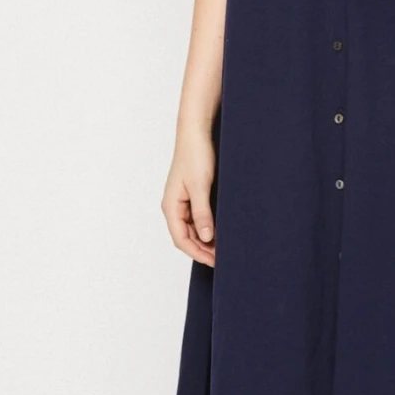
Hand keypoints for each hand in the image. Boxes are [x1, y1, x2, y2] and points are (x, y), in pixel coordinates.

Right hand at [163, 127, 217, 264]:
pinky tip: (220, 230)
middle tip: (222, 257)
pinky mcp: (192, 195)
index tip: (214, 261)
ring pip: (193, 229)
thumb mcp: (200, 186)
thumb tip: (205, 238)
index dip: (197, 253)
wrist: (196, 133)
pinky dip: (208, 227)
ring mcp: (182, 202)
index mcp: (171, 206)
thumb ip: (202, 213)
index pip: (181, 239)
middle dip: (202, 249)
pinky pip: (198, 218)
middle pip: (186, 237)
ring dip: (206, 239)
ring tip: (224, 247)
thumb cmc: (195, 155)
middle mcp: (174, 206)